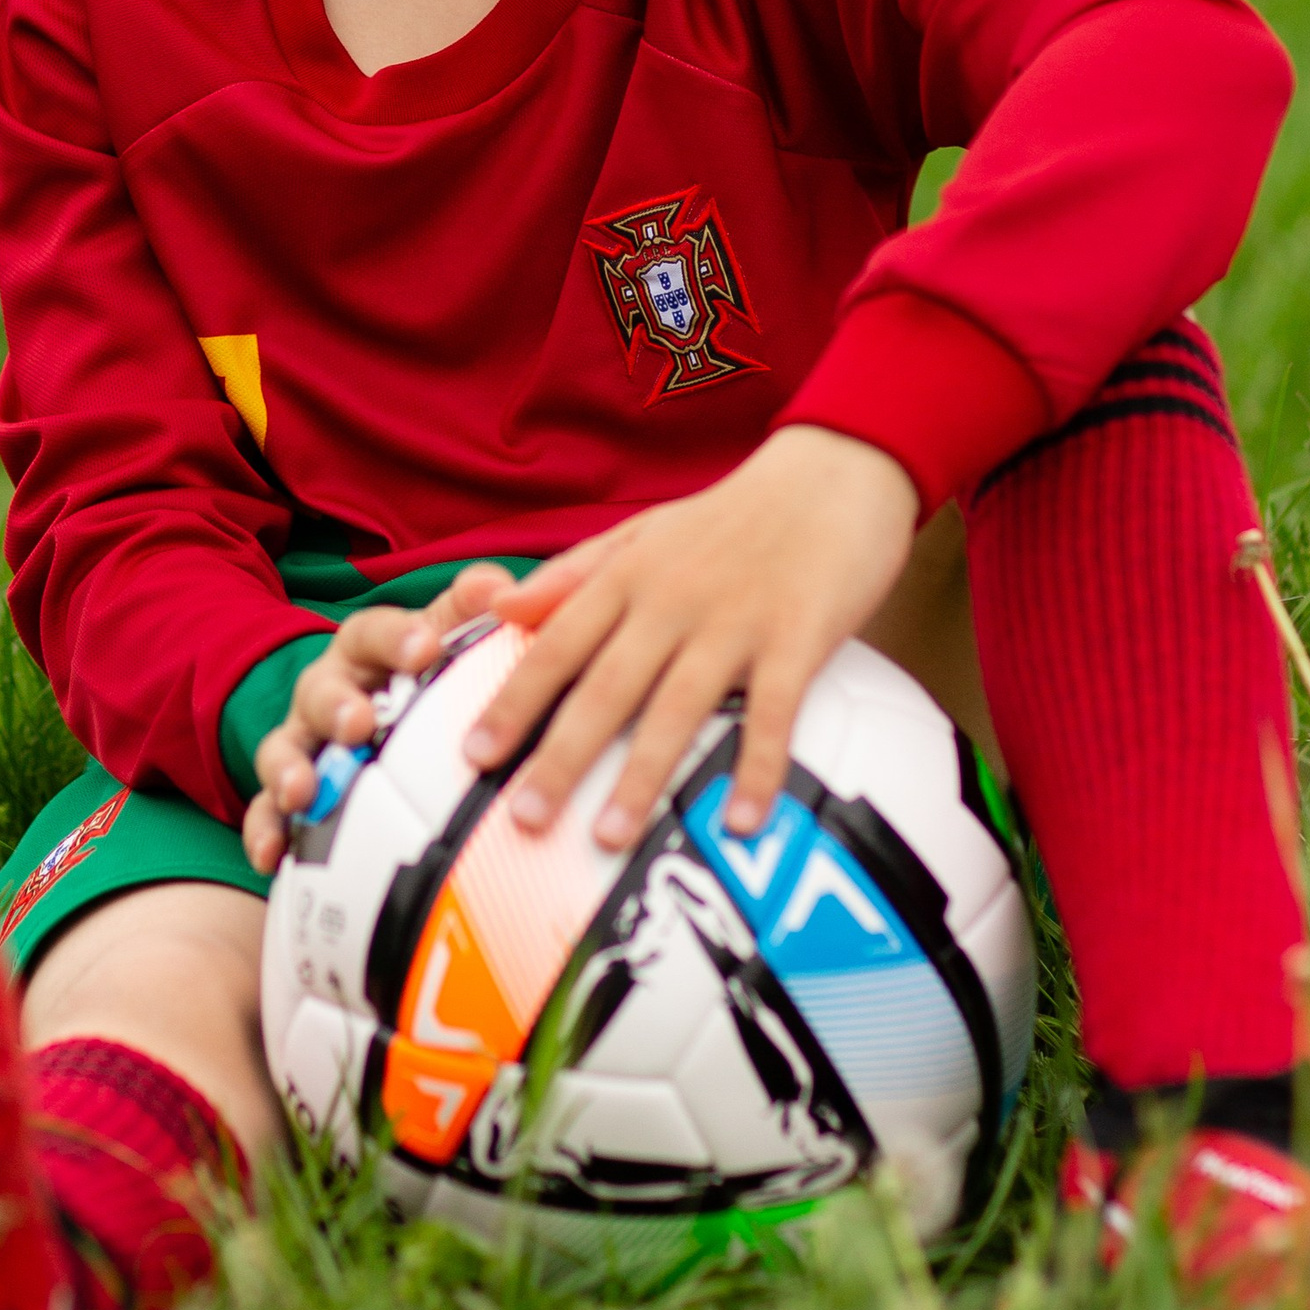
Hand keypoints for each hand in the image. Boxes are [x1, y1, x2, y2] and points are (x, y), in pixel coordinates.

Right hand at [243, 563, 519, 877]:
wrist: (382, 714)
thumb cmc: (421, 672)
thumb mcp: (443, 634)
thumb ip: (467, 612)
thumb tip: (501, 587)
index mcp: (366, 648)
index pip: (373, 631)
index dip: (396, 638)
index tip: (425, 648)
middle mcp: (326, 688)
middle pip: (320, 690)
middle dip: (337, 706)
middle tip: (359, 723)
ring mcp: (302, 740)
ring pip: (282, 748)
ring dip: (288, 768)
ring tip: (301, 792)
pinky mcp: (285, 791)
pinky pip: (265, 811)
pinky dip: (264, 831)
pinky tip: (270, 856)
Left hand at [460, 428, 919, 849]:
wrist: (835, 471)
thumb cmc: (735, 513)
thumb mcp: (645, 530)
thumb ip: (575, 572)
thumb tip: (501, 607)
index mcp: (630, 576)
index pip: (557, 645)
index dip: (514, 701)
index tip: (474, 755)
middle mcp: (671, 600)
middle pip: (606, 687)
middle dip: (562, 756)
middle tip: (526, 819)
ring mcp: (735, 621)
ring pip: (678, 707)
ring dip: (642, 776)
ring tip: (609, 838)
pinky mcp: (798, 637)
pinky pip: (772, 713)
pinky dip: (757, 767)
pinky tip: (740, 821)